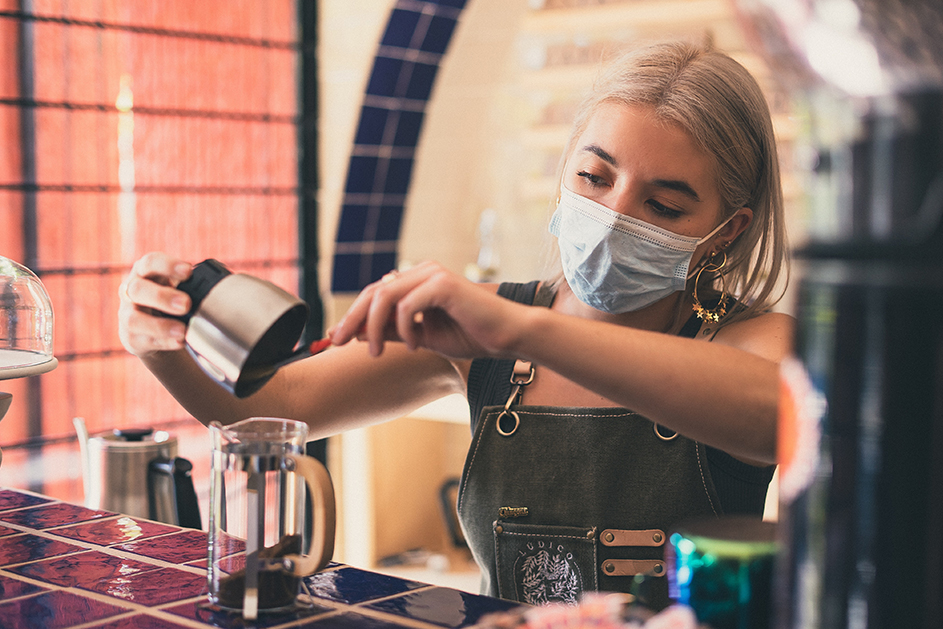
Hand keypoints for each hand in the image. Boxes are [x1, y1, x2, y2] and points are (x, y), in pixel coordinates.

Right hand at [118, 252, 192, 356]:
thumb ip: (194, 285)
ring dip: (161, 325)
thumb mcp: (179, 287)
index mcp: (146, 273)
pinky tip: (179, 341)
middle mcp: (132, 291)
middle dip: (163, 297)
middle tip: (186, 304)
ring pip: (134, 319)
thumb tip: (229, 285)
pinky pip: (143, 340)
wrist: (154, 330)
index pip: (150, 262)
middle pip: (138, 289)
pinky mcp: (130, 338)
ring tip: (183, 330)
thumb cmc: (171, 302)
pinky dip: (163, 341)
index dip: (167, 265)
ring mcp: (127, 315)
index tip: (189, 271)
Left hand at [328, 261, 523, 359]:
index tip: (335, 337)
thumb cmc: (471, 335)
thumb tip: (359, 334)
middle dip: (352, 319)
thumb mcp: (423, 337)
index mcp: (418, 280)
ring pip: (385, 295)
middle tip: (338, 343)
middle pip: (374, 291)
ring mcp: (433, 274)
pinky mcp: (443, 284)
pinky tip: (416, 345)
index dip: (353, 315)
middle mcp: (423, 271)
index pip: (376, 293)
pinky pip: (408, 305)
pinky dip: (404, 328)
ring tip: (377, 352)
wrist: (507, 337)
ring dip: (375, 327)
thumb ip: (393, 332)